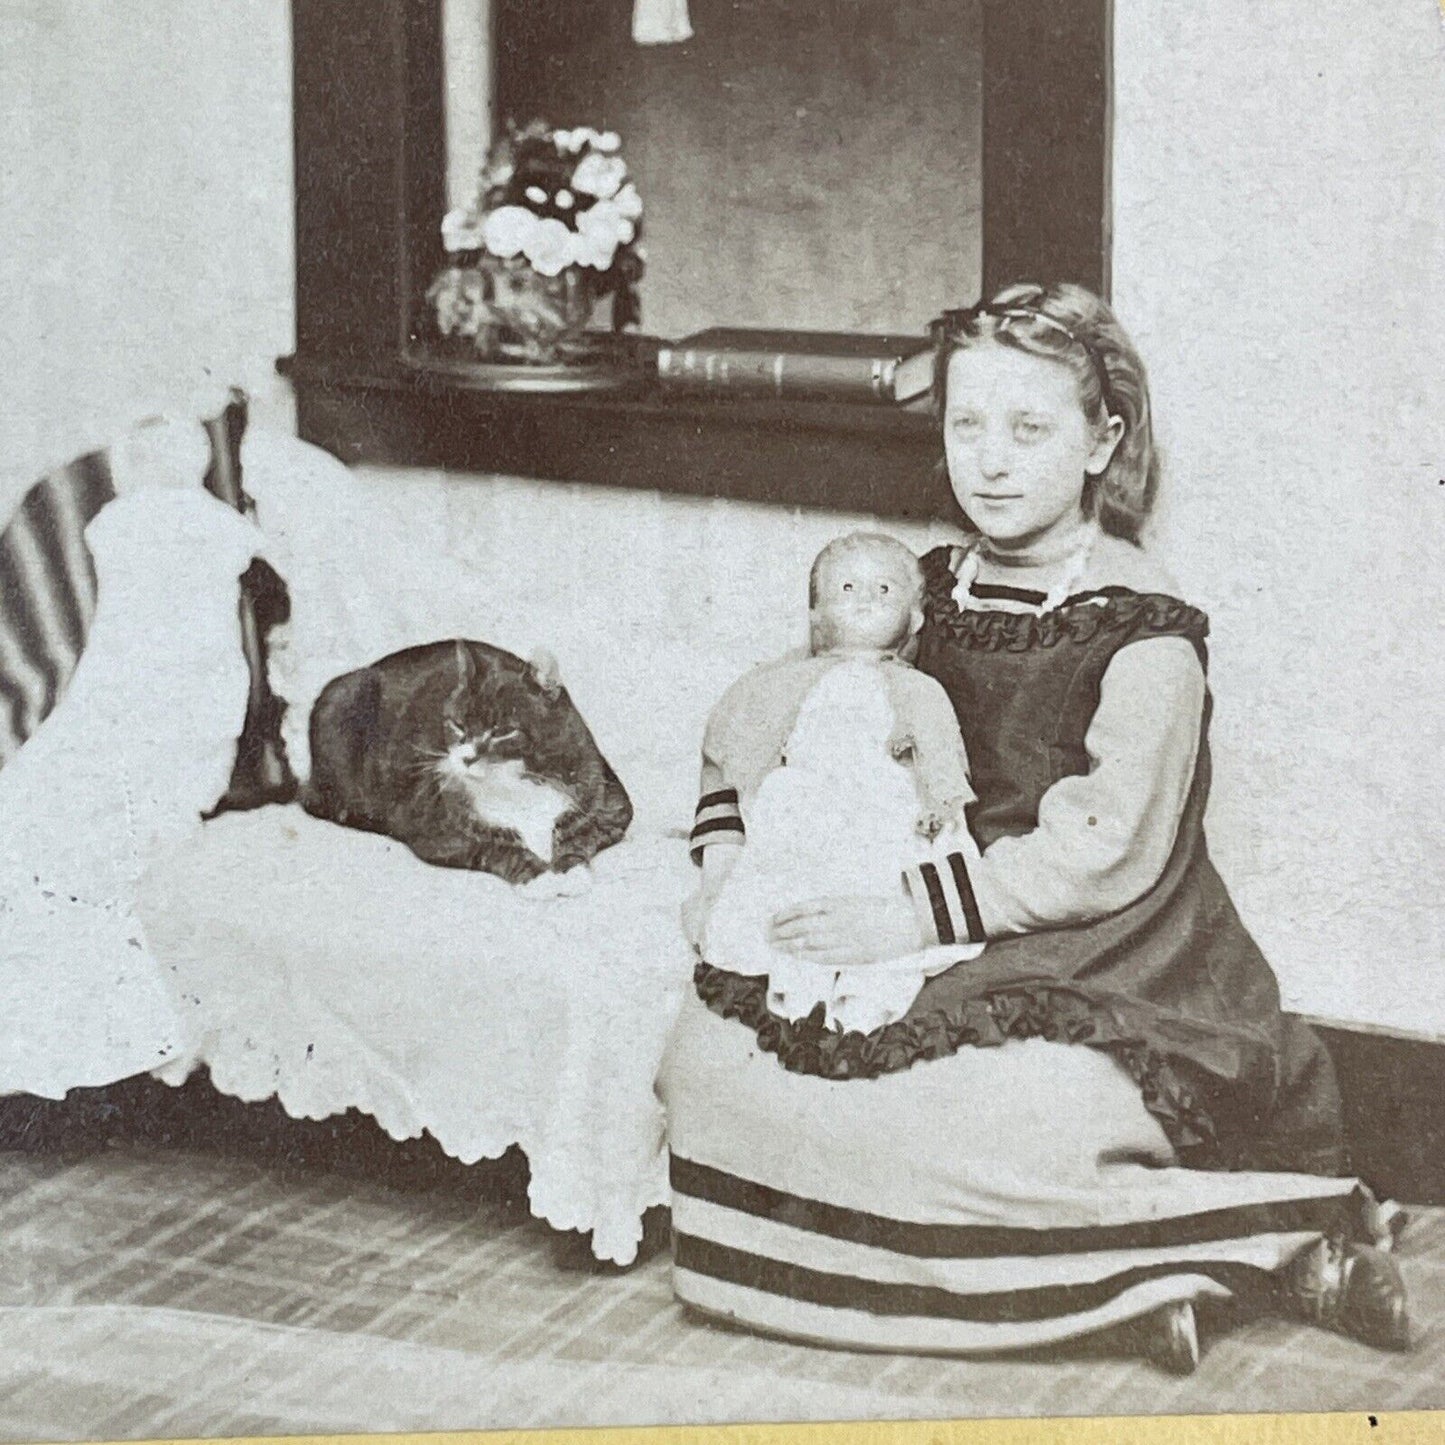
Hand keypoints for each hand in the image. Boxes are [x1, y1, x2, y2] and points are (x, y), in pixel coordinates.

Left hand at [769, 894, 925, 968]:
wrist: (914, 922)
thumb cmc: (888, 909)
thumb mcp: (858, 901)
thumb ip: (837, 907)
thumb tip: (813, 914)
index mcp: (841, 902)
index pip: (804, 908)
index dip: (785, 914)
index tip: (773, 918)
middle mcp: (840, 919)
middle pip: (802, 926)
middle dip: (781, 931)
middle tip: (766, 934)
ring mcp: (847, 938)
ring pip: (810, 942)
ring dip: (790, 945)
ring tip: (775, 946)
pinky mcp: (856, 954)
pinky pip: (826, 956)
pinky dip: (809, 956)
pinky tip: (797, 956)